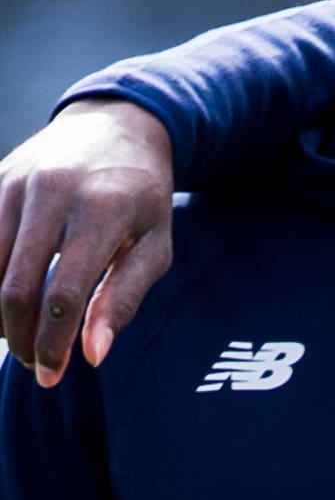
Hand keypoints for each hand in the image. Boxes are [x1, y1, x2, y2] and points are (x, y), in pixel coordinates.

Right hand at [0, 99, 173, 386]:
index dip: (53, 342)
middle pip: (15, 287)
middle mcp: (53, 192)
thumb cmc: (143, 195)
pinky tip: (5, 302)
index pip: (64, 293)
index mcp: (102, 209)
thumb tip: (93, 354)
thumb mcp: (155, 242)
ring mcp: (16, 183)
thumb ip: (125, 297)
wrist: (118, 126)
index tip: (53, 373)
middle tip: (35, 363)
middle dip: (20, 337)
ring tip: (21, 334)